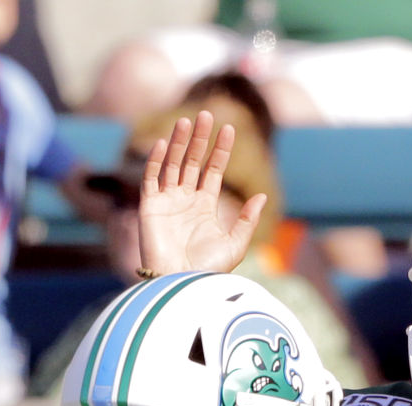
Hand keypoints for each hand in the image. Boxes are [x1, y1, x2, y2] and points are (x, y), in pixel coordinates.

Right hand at [138, 114, 267, 275]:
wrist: (181, 284)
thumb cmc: (208, 270)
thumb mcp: (235, 245)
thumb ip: (247, 220)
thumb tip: (261, 196)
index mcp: (205, 207)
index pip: (213, 171)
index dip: (220, 150)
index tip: (229, 129)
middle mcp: (185, 201)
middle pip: (193, 162)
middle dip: (200, 139)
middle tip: (207, 114)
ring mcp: (167, 202)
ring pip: (173, 164)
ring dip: (180, 143)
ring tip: (188, 121)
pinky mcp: (149, 208)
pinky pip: (151, 179)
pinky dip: (157, 161)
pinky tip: (165, 143)